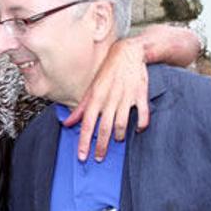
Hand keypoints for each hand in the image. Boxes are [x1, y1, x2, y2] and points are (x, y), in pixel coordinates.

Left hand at [63, 37, 149, 161]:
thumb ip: (80, 108)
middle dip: (101, 146)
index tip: (82, 156)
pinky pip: (143, 113)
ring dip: (119, 135)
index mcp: (96, 97)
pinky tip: (138, 129)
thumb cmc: (108, 71)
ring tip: (118, 141)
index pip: (88, 124)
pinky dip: (142, 123)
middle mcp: (110, 99)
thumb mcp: (91, 88)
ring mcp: (126, 97)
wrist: (128, 52)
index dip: (84, 141)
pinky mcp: (140, 94)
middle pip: (104, 128)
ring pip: (122, 123)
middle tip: (99, 158)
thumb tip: (67, 123)